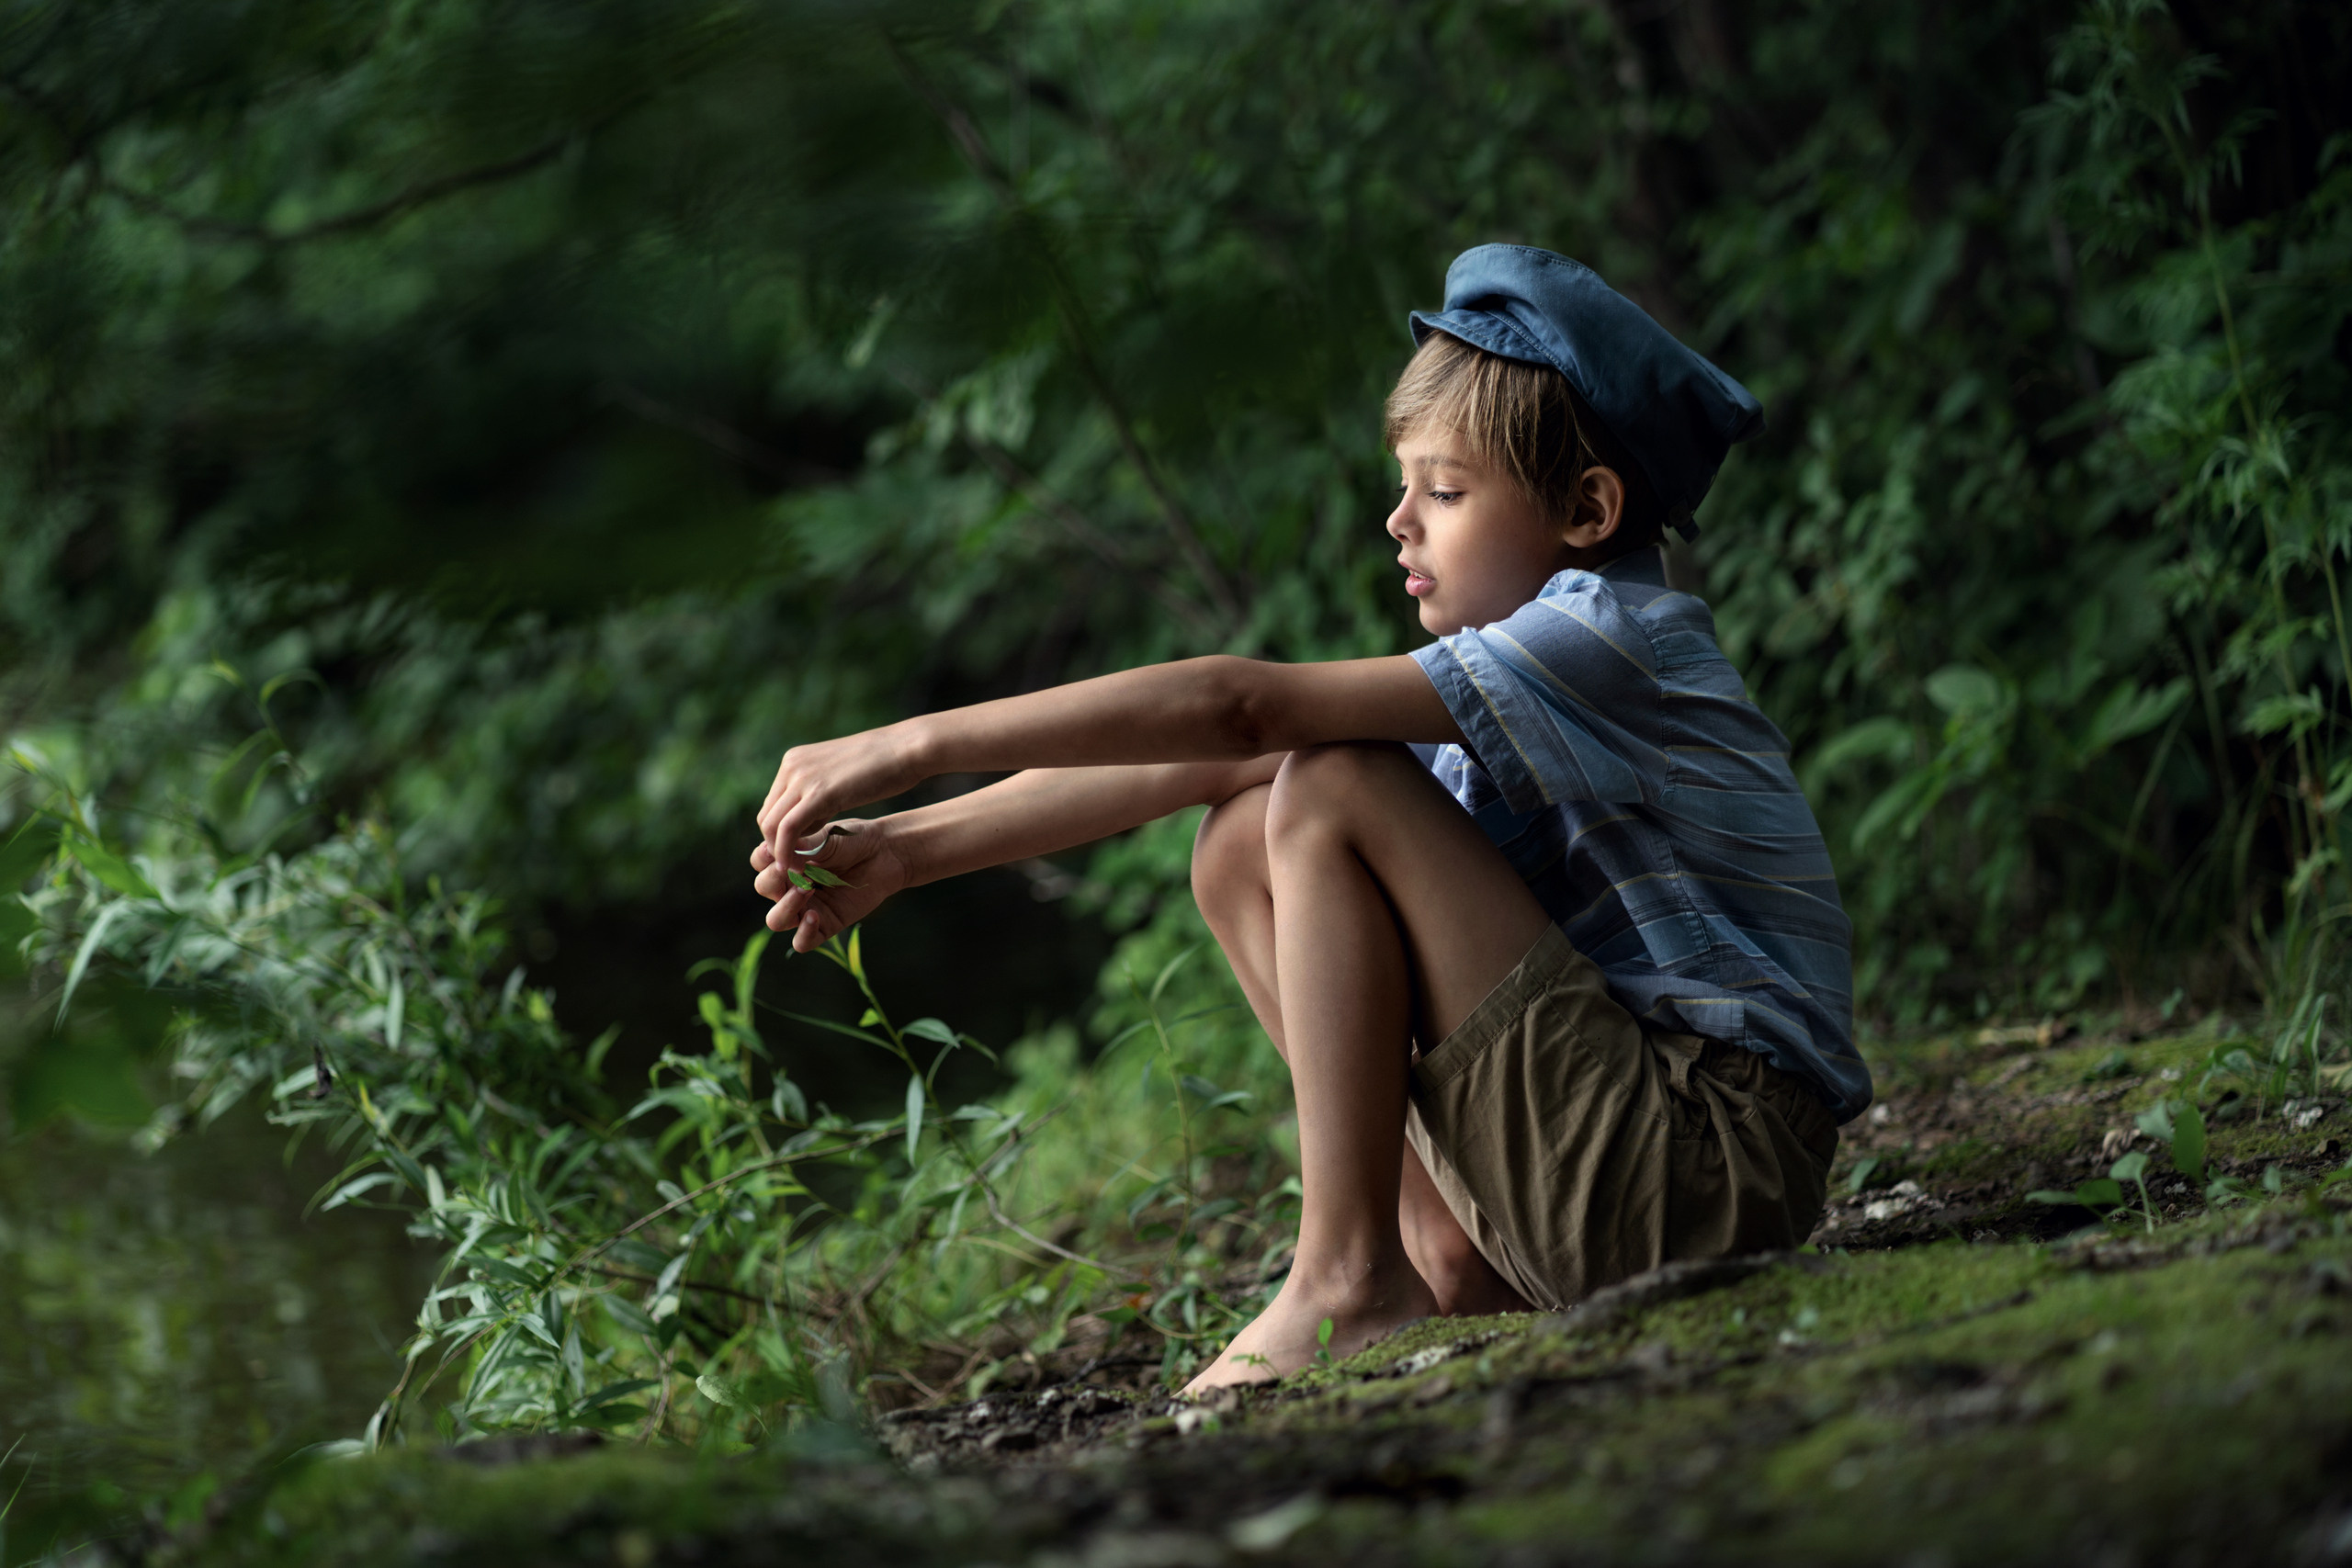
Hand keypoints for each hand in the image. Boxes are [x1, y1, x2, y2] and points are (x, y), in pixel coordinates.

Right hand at [750, 819, 912, 952]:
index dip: (763, 857)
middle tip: (793, 869)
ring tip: (806, 891)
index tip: (776, 849)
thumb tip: (781, 857)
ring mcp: (806, 907)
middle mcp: (791, 885)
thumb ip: (802, 847)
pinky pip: (802, 941)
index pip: (760, 863)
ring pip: (776, 921)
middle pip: (763, 888)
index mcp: (787, 861)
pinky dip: (804, 933)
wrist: (885, 853)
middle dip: (773, 880)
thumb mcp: (826, 838)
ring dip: (785, 907)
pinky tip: (814, 917)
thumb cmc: (854, 840)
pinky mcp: (825, 925)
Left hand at [755, 726, 924, 869]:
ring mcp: (802, 777)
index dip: (780, 834)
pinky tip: (798, 867)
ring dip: (779, 853)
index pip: (773, 805)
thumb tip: (810, 819)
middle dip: (776, 846)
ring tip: (797, 871)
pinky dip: (787, 852)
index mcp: (795, 761)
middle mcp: (792, 766)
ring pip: (771, 824)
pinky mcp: (818, 792)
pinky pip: (788, 829)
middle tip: (794, 867)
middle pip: (767, 816)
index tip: (796, 854)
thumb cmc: (883, 765)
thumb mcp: (840, 779)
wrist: (907, 748)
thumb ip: (819, 795)